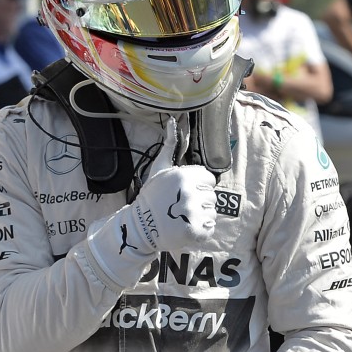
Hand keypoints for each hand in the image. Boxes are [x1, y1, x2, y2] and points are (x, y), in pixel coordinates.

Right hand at [125, 118, 216, 252]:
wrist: (139, 226)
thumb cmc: (151, 195)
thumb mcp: (159, 168)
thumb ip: (170, 144)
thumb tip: (173, 120)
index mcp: (184, 176)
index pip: (209, 180)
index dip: (199, 186)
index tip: (184, 192)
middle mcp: (190, 192)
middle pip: (211, 197)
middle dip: (199, 201)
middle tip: (180, 206)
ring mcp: (193, 213)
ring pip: (212, 212)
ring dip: (200, 216)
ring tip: (183, 217)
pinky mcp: (195, 231)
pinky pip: (210, 228)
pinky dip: (202, 230)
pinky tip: (186, 228)